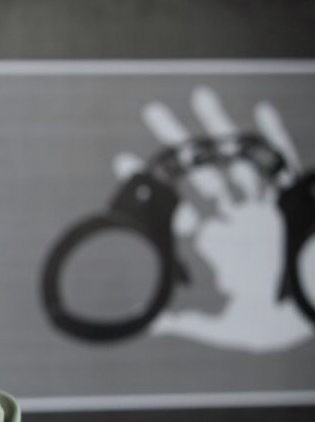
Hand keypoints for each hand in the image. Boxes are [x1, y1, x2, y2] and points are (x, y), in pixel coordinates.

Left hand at [113, 86, 311, 352]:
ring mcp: (268, 208)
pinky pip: (288, 165)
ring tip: (197, 95)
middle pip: (202, 172)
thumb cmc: (276, 324)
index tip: (123, 163)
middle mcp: (239, 219)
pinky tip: (259, 112)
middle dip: (176, 143)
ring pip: (239, 159)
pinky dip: (275, 139)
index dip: (150, 188)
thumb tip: (151, 325)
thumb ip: (187, 323)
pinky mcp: (297, 204)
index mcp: (220, 243)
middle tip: (152, 110)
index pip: (177, 207)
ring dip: (219, 127)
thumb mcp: (224, 325)